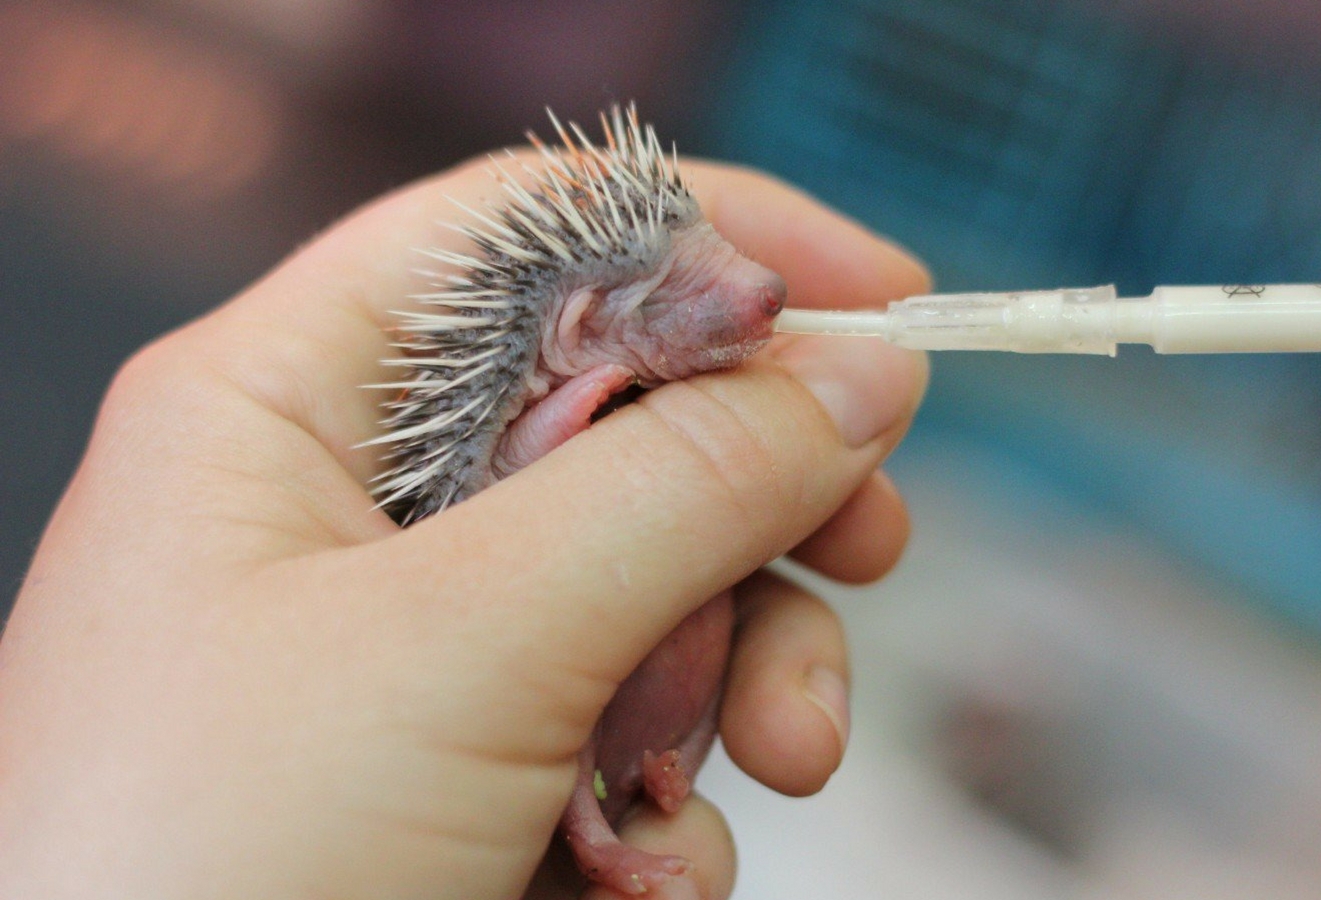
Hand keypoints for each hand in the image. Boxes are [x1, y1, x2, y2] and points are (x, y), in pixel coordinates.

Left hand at [0, 156, 929, 898]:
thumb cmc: (201, 879)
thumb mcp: (464, 650)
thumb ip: (679, 489)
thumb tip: (856, 373)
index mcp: (286, 408)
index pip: (525, 242)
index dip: (708, 239)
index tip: (878, 293)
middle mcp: (353, 513)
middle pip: (623, 418)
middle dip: (760, 496)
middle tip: (863, 543)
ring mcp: (418, 650)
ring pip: (658, 585)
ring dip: (747, 671)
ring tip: (776, 755)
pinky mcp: (472, 770)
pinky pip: (637, 722)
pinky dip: (677, 795)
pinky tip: (639, 870)